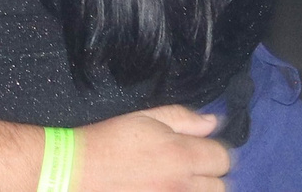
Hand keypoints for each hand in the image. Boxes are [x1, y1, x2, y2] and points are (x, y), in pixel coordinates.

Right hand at [75, 105, 229, 190]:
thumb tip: (212, 121)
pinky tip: (162, 186)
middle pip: (221, 184)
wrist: (78, 170)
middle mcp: (183, 184)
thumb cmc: (109, 140)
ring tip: (173, 179)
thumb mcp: (143, 118)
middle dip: (207, 173)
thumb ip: (182, 118)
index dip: (212, 150)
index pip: (223, 157)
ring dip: (196, 188)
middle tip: (186, 166)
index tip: (198, 148)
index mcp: (181, 154)